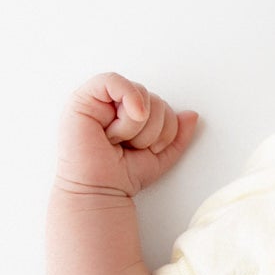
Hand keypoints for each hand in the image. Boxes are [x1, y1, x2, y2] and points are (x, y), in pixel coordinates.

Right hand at [54, 73, 199, 196]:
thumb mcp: (160, 157)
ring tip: (117, 142)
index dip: (165, 128)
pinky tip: (119, 126)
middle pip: (153, 98)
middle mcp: (115, 104)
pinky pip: (113, 81)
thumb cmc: (122, 177)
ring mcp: (98, 100)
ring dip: (135, 127)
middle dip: (151, 129)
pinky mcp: (83, 98)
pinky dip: (127, 100)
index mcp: (132, 114)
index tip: (150, 149)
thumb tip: (192, 115)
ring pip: (139, 92)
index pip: (162, 105)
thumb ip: (177, 136)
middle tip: (131, 147)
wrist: (99, 193)